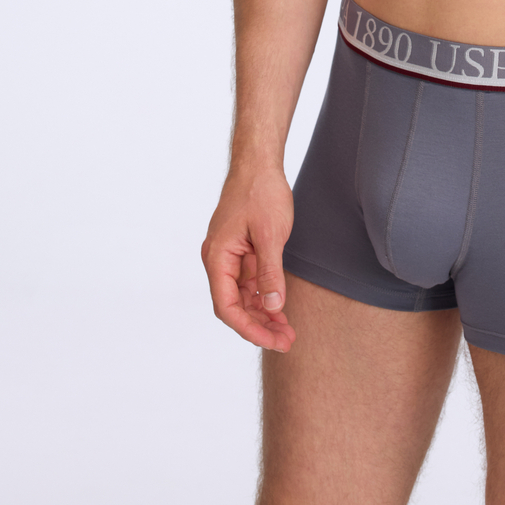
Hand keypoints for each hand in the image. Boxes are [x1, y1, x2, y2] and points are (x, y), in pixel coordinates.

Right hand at [201, 161, 295, 351]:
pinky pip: (250, 283)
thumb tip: (274, 307)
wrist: (259, 163)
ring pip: (243, 297)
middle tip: (287, 341)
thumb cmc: (261, 192)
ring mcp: (229, 257)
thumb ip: (270, 273)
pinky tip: (281, 308)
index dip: (249, 328)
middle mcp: (218, 260)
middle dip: (259, 326)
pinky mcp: (241, 251)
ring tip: (287, 331)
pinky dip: (265, 297)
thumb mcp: (270, 235)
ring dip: (263, 314)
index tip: (273, 341)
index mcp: (217, 257)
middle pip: (234, 306)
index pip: (227, 306)